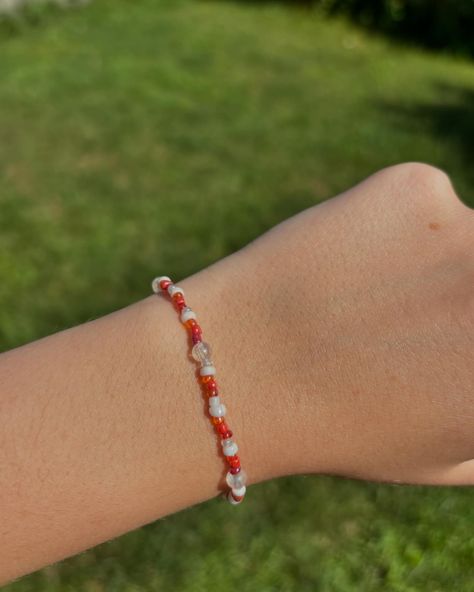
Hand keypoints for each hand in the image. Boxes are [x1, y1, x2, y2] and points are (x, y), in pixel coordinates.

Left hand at [193, 163, 473, 485]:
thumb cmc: (350, 427)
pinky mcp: (416, 185)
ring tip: (374, 298)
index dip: (468, 327)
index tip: (449, 329)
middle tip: (424, 313)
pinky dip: (398, 227)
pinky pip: (427, 202)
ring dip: (442, 261)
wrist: (245, 370)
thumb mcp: (454, 453)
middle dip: (459, 295)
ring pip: (471, 236)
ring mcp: (472, 228)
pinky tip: (349, 262)